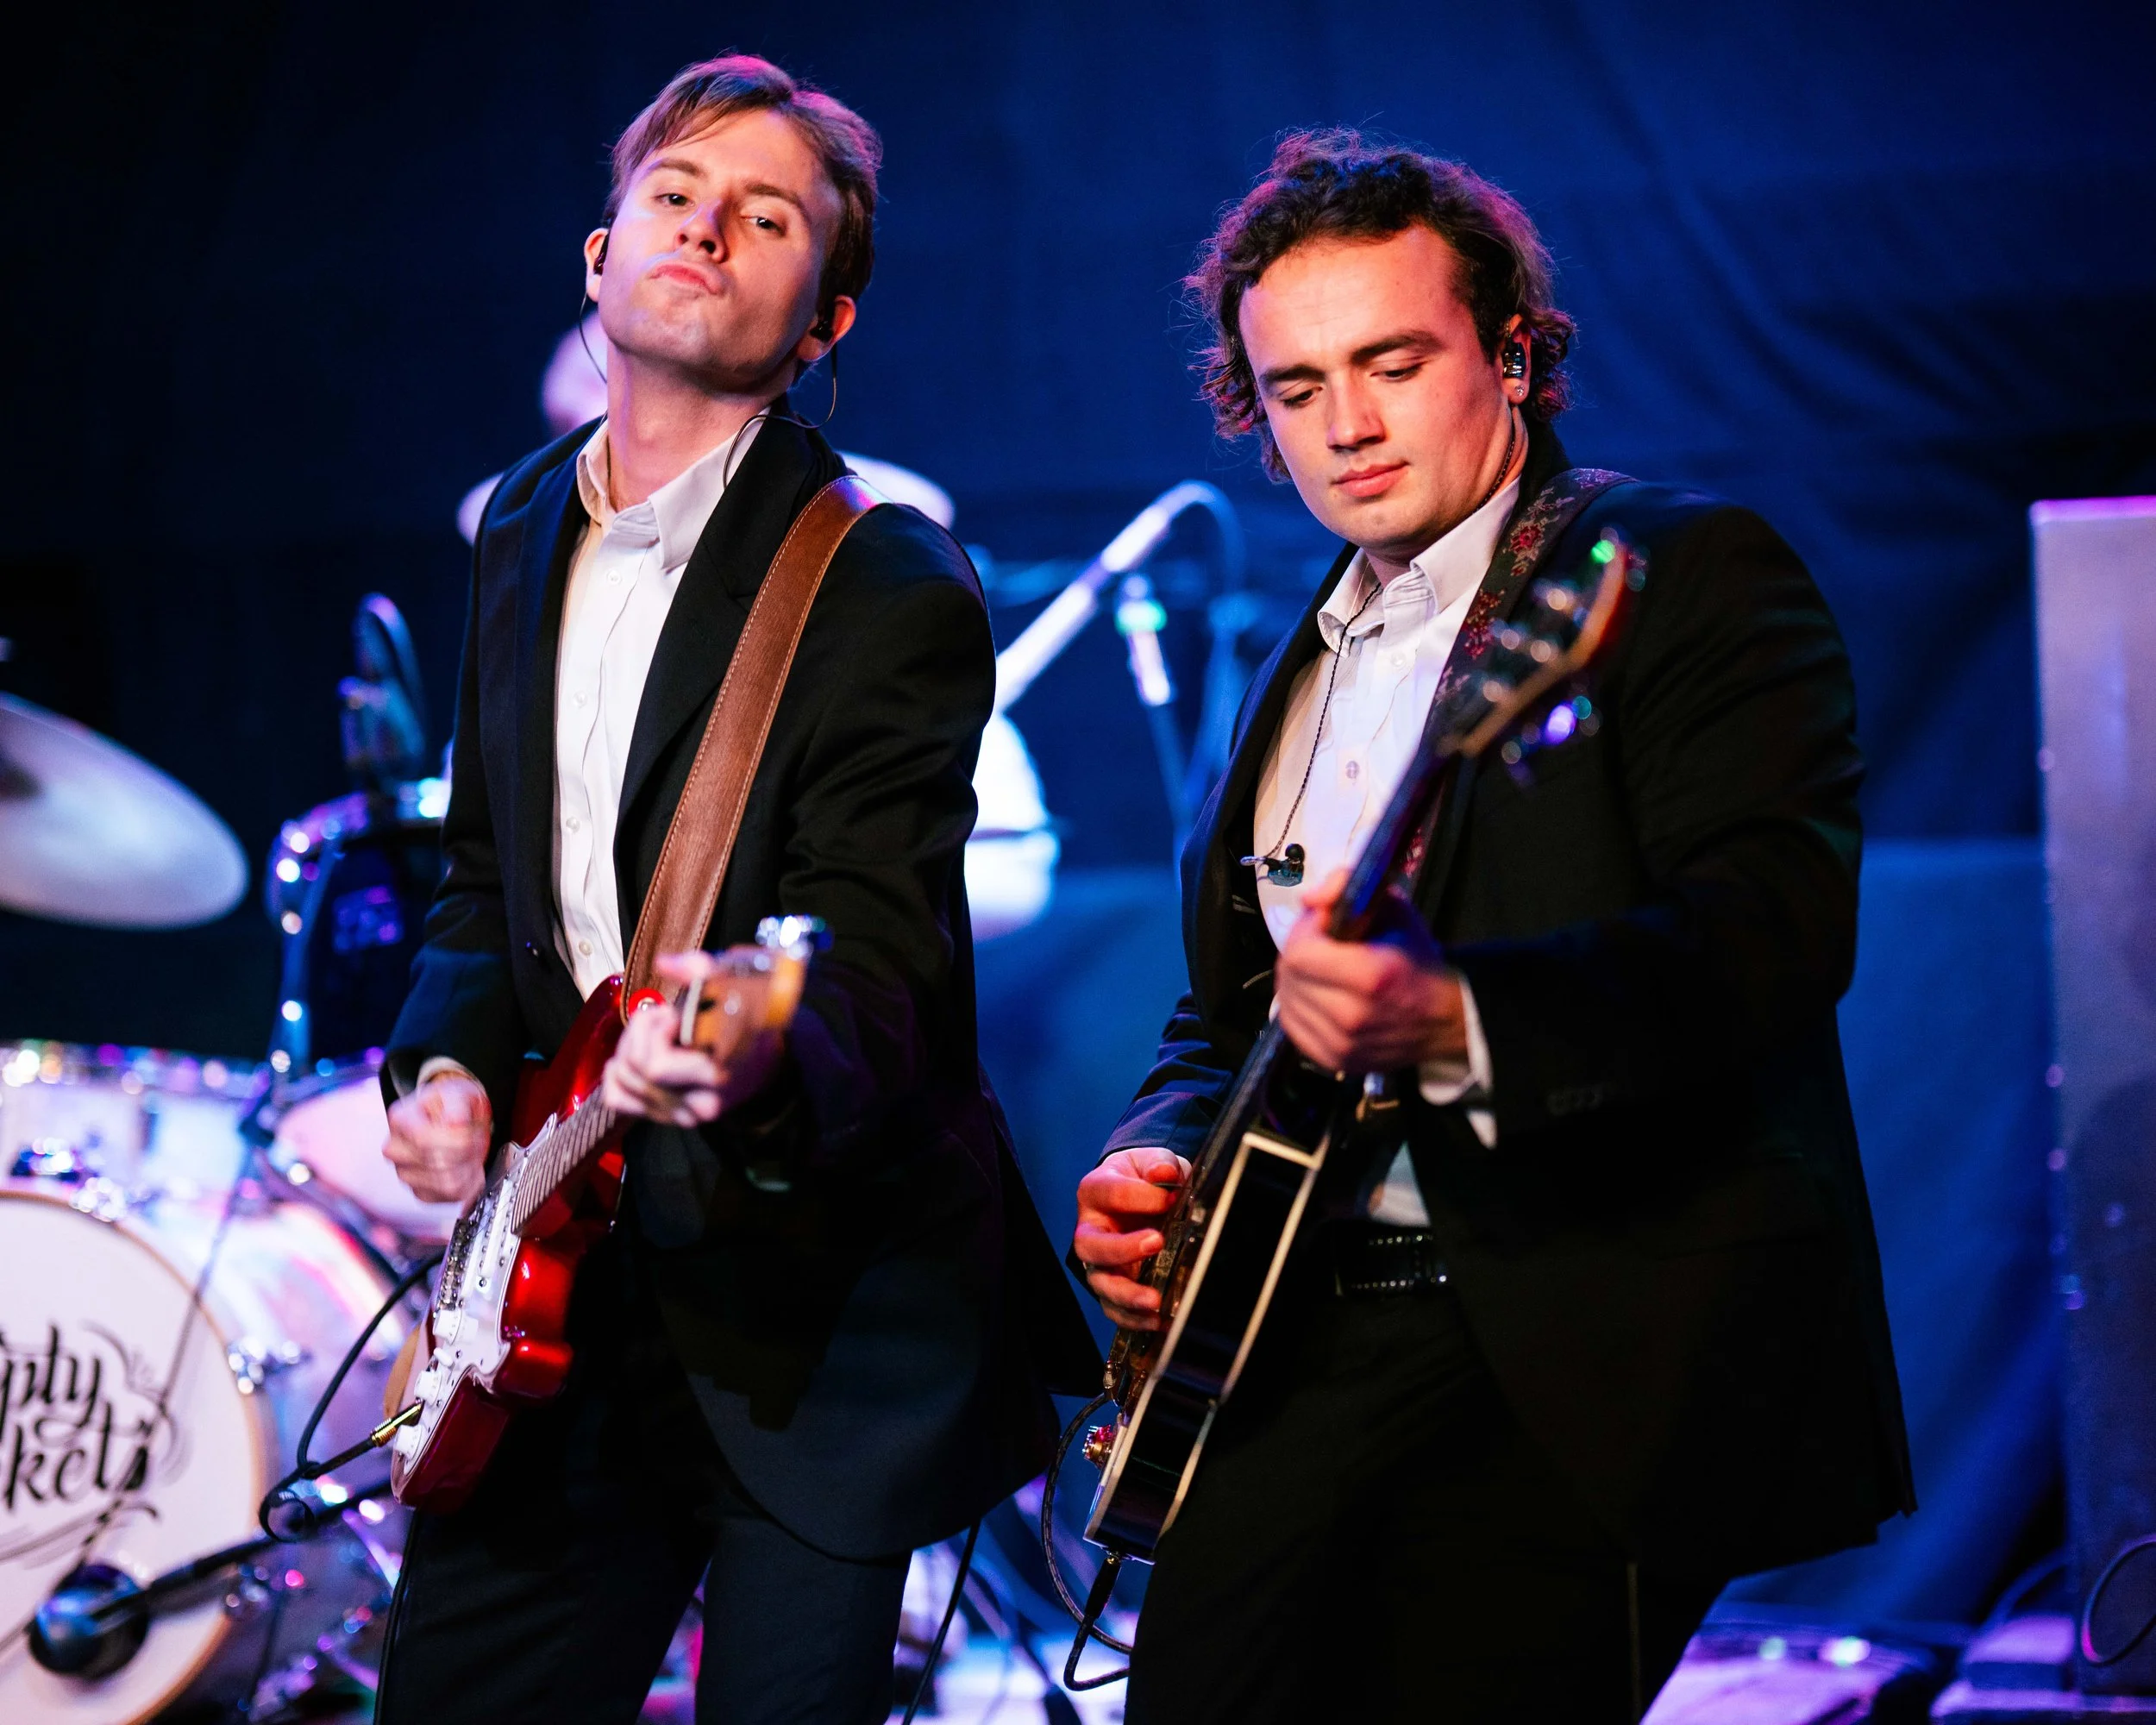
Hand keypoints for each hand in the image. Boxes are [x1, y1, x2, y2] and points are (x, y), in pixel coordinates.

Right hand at [385, 1072, 491, 1208]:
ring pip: (447, 1183)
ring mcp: (404, 1174)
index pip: (425, 1140)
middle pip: (440, 1164)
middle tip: (474, 1138)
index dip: (456, 1138)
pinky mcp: (419, 1193)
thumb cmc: (455, 1106)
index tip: (469, 1129)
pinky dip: (469, 1182)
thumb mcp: (460, 1094)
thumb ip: (458, 1105)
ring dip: (470, 1167)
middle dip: (468, 1151)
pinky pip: (451, 1196)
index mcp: (400, 1120)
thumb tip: (455, 1122)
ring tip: (470, 1151)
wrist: (455, 1119)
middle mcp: (395, 1149)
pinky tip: (466, 1166)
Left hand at [600, 950, 785, 1125]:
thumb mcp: (734, 986)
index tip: (674, 1013)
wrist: (770, 1056)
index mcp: (716, 1073)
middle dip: (638, 1034)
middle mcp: (701, 1103)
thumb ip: (700, 969)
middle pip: (636, 1071)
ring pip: (624, 1083)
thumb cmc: (751, 1017)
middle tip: (661, 1017)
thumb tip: (664, 963)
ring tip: (654, 1034)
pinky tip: (631, 1056)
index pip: (655, 1065)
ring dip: (628, 1049)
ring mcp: (685, 1114)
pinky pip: (619, 1100)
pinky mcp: (670, 1116)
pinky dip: (614, 1076)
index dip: (653, 1030)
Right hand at [1072, 1148, 1190, 1330]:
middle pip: (1091, 1245)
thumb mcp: (1153, 1161)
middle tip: (1156, 1242)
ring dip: (1126, 1294)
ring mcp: (1099, 1260)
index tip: (1169, 1198)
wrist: (1142, 1195)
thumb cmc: (1144, 1178)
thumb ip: (1160, 1164)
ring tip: (1154, 1300)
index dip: (1138, 1196)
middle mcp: (1090, 1228)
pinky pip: (1114, 1308)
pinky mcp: (1111, 1284)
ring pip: (1099, 1282)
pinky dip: (1133, 1319)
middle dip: (1122, 1248)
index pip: (1108, 1192)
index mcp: (1095, 1191)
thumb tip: (1165, 1173)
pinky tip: (1157, 1321)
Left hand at [1274, 869, 1466, 1073]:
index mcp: (1370, 976)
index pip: (1298, 954)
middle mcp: (1352, 1016)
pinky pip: (1293, 1027)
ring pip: (1286, 1003)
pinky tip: (1318, 995)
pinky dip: (1299, 1007)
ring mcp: (1343, 1045)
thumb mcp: (1393, 909)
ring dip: (1297, 981)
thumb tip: (1309, 900)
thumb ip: (1347, 887)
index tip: (1320, 926)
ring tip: (1321, 971)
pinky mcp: (1335, 1062)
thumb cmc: (1416, 961)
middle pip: (1289, 977)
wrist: (1444, 1017)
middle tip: (1319, 946)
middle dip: (1299, 953)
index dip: (1303, 932)